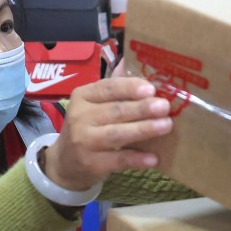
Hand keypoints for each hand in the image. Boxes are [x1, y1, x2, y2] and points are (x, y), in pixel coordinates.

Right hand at [44, 78, 172, 191]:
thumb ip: (113, 90)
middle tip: (164, 106)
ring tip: (165, 126)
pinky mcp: (91, 163)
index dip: (129, 88)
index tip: (151, 88)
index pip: (107, 88)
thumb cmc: (87, 128)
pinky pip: (118, 159)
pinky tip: (154, 158)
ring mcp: (84, 142)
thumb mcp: (92, 105)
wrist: (65, 163)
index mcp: (82, 96)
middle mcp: (80, 117)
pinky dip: (137, 159)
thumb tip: (137, 67)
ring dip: (143, 129)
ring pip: (117, 134)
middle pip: (115, 111)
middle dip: (141, 108)